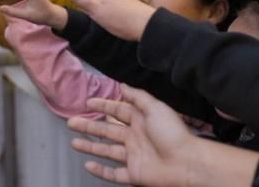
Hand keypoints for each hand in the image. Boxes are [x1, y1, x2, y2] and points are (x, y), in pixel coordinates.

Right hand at [68, 86, 204, 186]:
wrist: (187, 164)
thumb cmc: (173, 134)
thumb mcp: (156, 108)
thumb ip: (138, 97)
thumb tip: (122, 85)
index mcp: (140, 121)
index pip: (117, 111)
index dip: (103, 106)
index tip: (88, 102)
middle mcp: (135, 138)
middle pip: (107, 131)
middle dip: (89, 126)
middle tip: (71, 122)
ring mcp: (133, 156)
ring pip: (106, 151)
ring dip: (90, 146)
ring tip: (74, 142)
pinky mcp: (133, 174)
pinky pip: (113, 173)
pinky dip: (100, 171)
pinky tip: (88, 165)